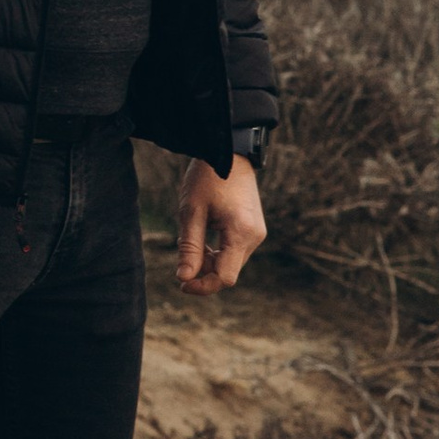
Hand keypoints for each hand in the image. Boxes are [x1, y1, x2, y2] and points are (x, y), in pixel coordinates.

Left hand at [176, 153, 265, 294]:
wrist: (227, 151)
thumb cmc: (207, 178)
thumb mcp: (192, 212)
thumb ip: (189, 248)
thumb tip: (184, 278)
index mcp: (241, 233)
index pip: (225, 277)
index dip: (203, 286)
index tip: (181, 283)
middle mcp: (255, 236)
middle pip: (229, 271)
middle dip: (204, 272)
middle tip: (181, 259)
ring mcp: (257, 232)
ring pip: (232, 262)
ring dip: (209, 261)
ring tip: (189, 240)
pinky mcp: (254, 228)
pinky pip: (235, 250)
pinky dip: (218, 251)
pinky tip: (202, 237)